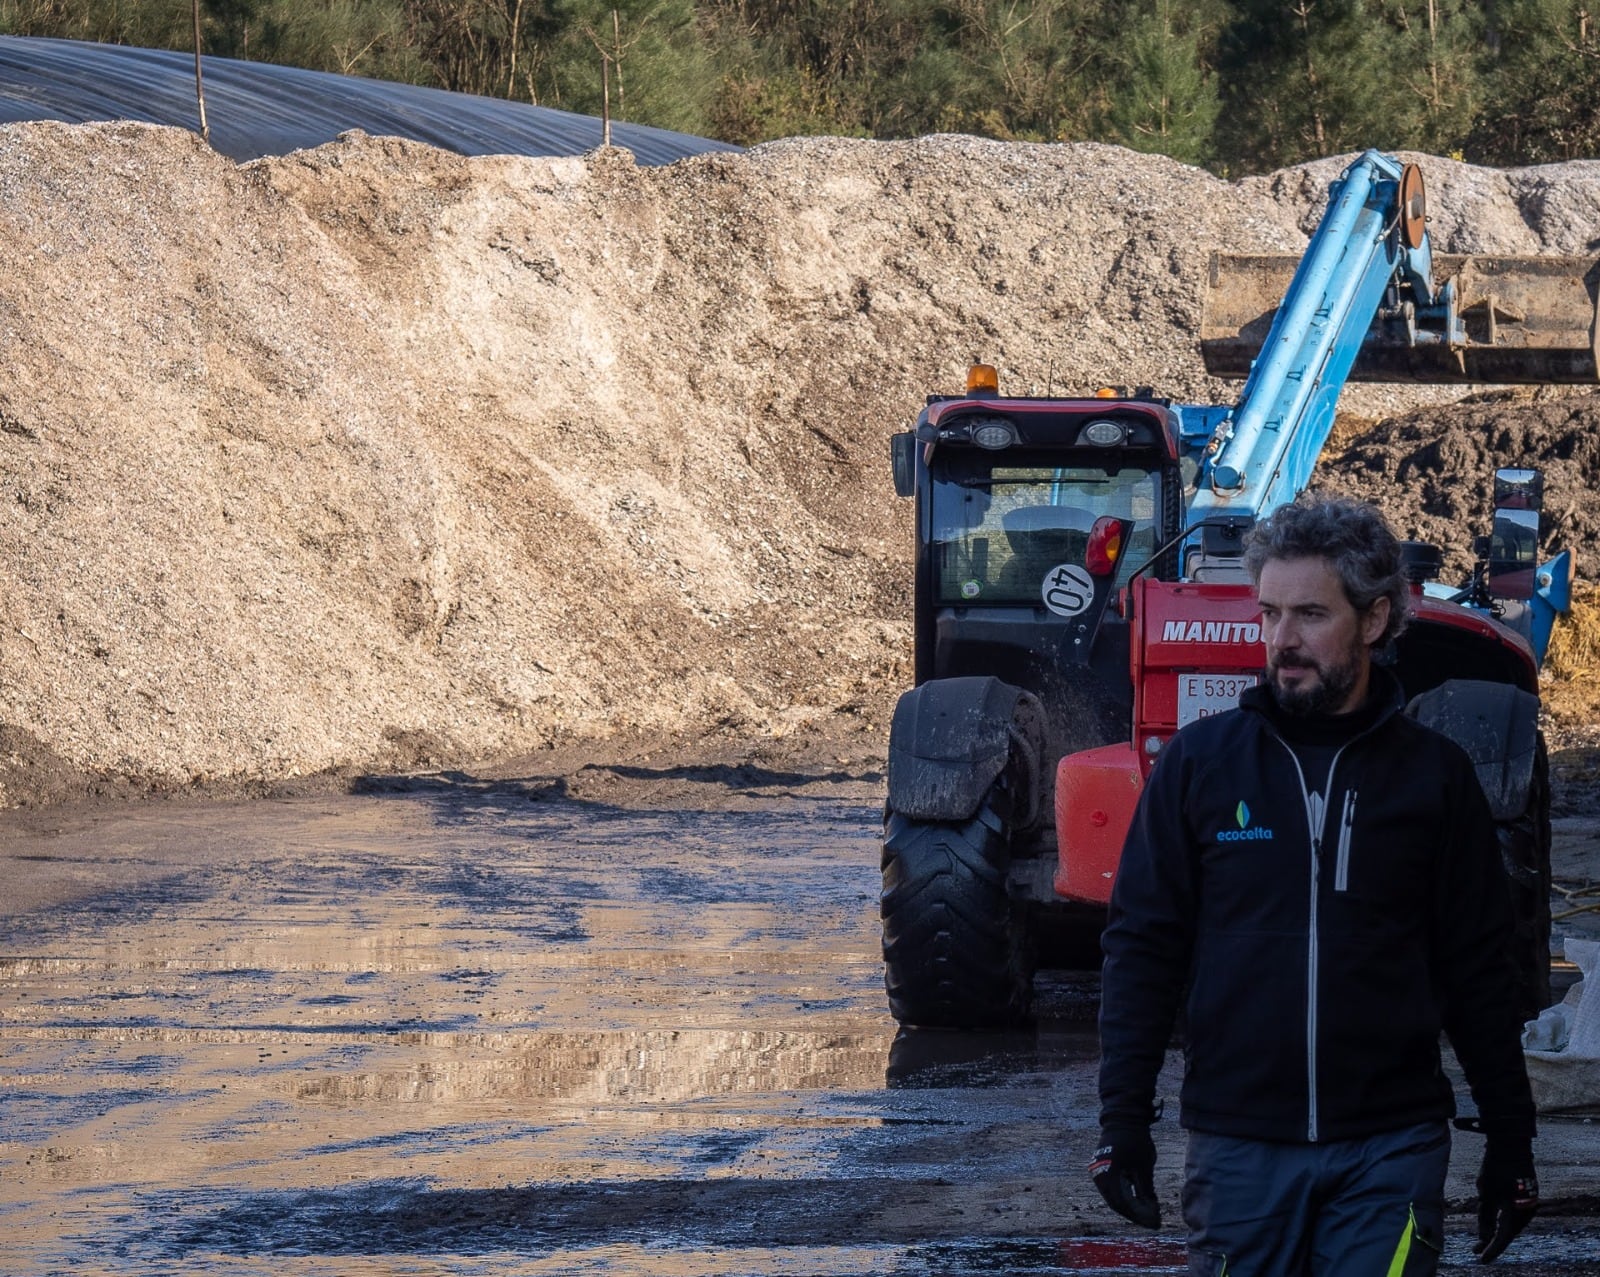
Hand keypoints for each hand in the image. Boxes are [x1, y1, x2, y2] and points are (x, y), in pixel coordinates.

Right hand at [1089, 1125, 1159, 1228]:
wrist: (1124, 1117)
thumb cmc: (1135, 1140)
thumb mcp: (1144, 1167)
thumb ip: (1146, 1190)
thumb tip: (1153, 1211)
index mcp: (1107, 1175)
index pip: (1121, 1204)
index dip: (1138, 1216)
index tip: (1154, 1222)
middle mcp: (1098, 1175)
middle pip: (1115, 1202)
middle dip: (1134, 1213)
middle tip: (1152, 1220)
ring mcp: (1098, 1170)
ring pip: (1113, 1195)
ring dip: (1130, 1204)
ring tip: (1147, 1211)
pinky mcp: (1102, 1166)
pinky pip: (1112, 1186)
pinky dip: (1125, 1194)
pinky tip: (1139, 1198)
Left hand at [1474, 1136, 1537, 1262]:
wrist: (1511, 1145)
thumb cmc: (1496, 1169)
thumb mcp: (1486, 1194)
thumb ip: (1485, 1217)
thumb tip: (1483, 1237)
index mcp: (1518, 1214)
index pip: (1503, 1238)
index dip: (1492, 1249)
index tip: (1481, 1258)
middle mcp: (1527, 1212)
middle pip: (1509, 1232)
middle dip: (1493, 1241)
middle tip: (1477, 1249)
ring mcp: (1529, 1202)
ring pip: (1512, 1223)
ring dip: (1498, 1230)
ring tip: (1483, 1238)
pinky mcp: (1527, 1195)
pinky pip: (1515, 1214)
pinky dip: (1504, 1220)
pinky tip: (1495, 1221)